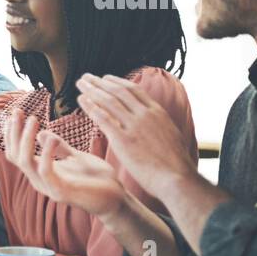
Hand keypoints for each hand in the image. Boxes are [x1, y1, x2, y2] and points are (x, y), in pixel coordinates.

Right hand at [3, 108, 126, 219]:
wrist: (117, 201)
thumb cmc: (98, 180)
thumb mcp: (77, 157)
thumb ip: (59, 147)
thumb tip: (41, 133)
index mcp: (41, 172)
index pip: (16, 153)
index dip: (12, 133)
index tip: (15, 112)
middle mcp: (39, 181)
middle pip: (15, 155)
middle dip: (14, 132)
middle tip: (18, 111)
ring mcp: (48, 188)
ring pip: (25, 162)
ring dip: (26, 139)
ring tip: (32, 119)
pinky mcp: (61, 192)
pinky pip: (46, 171)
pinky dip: (46, 153)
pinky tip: (53, 139)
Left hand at [76, 73, 195, 198]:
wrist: (177, 178)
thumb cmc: (175, 163)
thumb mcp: (171, 135)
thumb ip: (159, 125)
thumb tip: (156, 121)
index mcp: (157, 112)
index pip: (134, 90)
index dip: (117, 82)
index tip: (105, 78)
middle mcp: (146, 115)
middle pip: (119, 92)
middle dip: (100, 82)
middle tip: (86, 77)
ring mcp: (135, 126)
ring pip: (109, 101)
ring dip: (92, 90)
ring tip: (80, 84)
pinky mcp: (124, 140)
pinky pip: (104, 119)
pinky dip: (91, 107)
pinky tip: (81, 100)